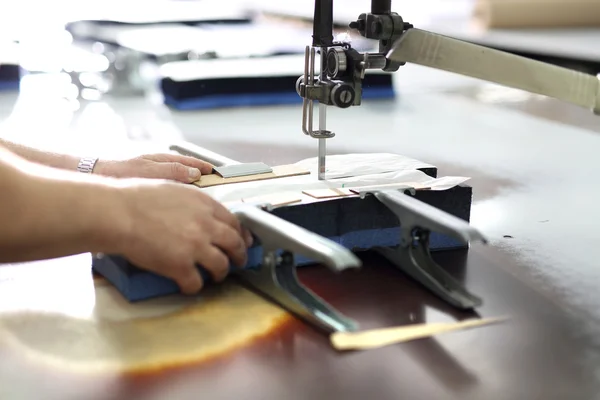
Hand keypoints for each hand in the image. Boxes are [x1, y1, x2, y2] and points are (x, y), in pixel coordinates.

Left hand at [94, 153, 213, 182]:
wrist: (94, 178)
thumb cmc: (119, 173)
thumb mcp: (149, 171)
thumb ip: (173, 171)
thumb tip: (195, 174)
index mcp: (163, 159)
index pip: (191, 161)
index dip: (205, 167)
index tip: (217, 173)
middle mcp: (159, 165)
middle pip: (186, 168)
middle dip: (199, 175)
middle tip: (211, 184)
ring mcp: (152, 174)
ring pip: (177, 178)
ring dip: (187, 185)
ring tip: (196, 193)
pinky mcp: (145, 184)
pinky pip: (167, 187)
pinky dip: (175, 192)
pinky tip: (174, 201)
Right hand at [116, 180, 252, 293]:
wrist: (119, 213)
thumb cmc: (138, 198)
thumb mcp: (175, 189)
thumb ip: (194, 203)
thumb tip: (201, 213)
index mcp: (205, 205)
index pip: (233, 222)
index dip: (240, 234)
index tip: (242, 241)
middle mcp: (206, 225)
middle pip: (234, 244)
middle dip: (239, 255)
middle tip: (238, 261)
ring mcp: (195, 246)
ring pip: (221, 266)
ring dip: (220, 273)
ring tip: (216, 277)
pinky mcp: (180, 266)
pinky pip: (196, 283)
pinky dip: (194, 286)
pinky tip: (189, 286)